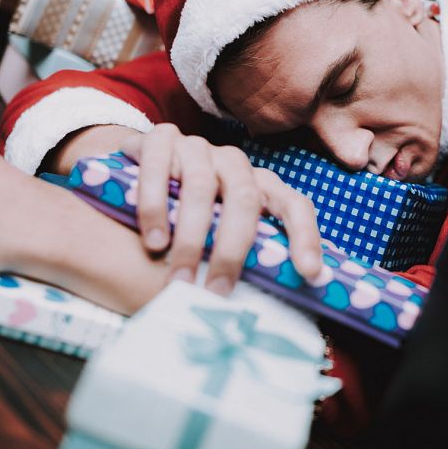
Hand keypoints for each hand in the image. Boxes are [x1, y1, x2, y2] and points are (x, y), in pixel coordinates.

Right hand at [118, 123, 325, 294]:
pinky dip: (155, 205)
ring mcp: (198, 148)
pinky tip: (154, 239)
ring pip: (201, 186)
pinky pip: (159, 166)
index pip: (294, 205)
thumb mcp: (217, 232)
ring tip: (179, 276)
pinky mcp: (160, 138)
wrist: (137, 168)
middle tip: (217, 292)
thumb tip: (252, 310)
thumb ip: (239, 256)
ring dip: (190, 237)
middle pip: (244, 199)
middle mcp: (234, 163)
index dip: (306, 236)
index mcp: (259, 185)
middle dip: (232, 249)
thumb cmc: (186, 213)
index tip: (310, 273)